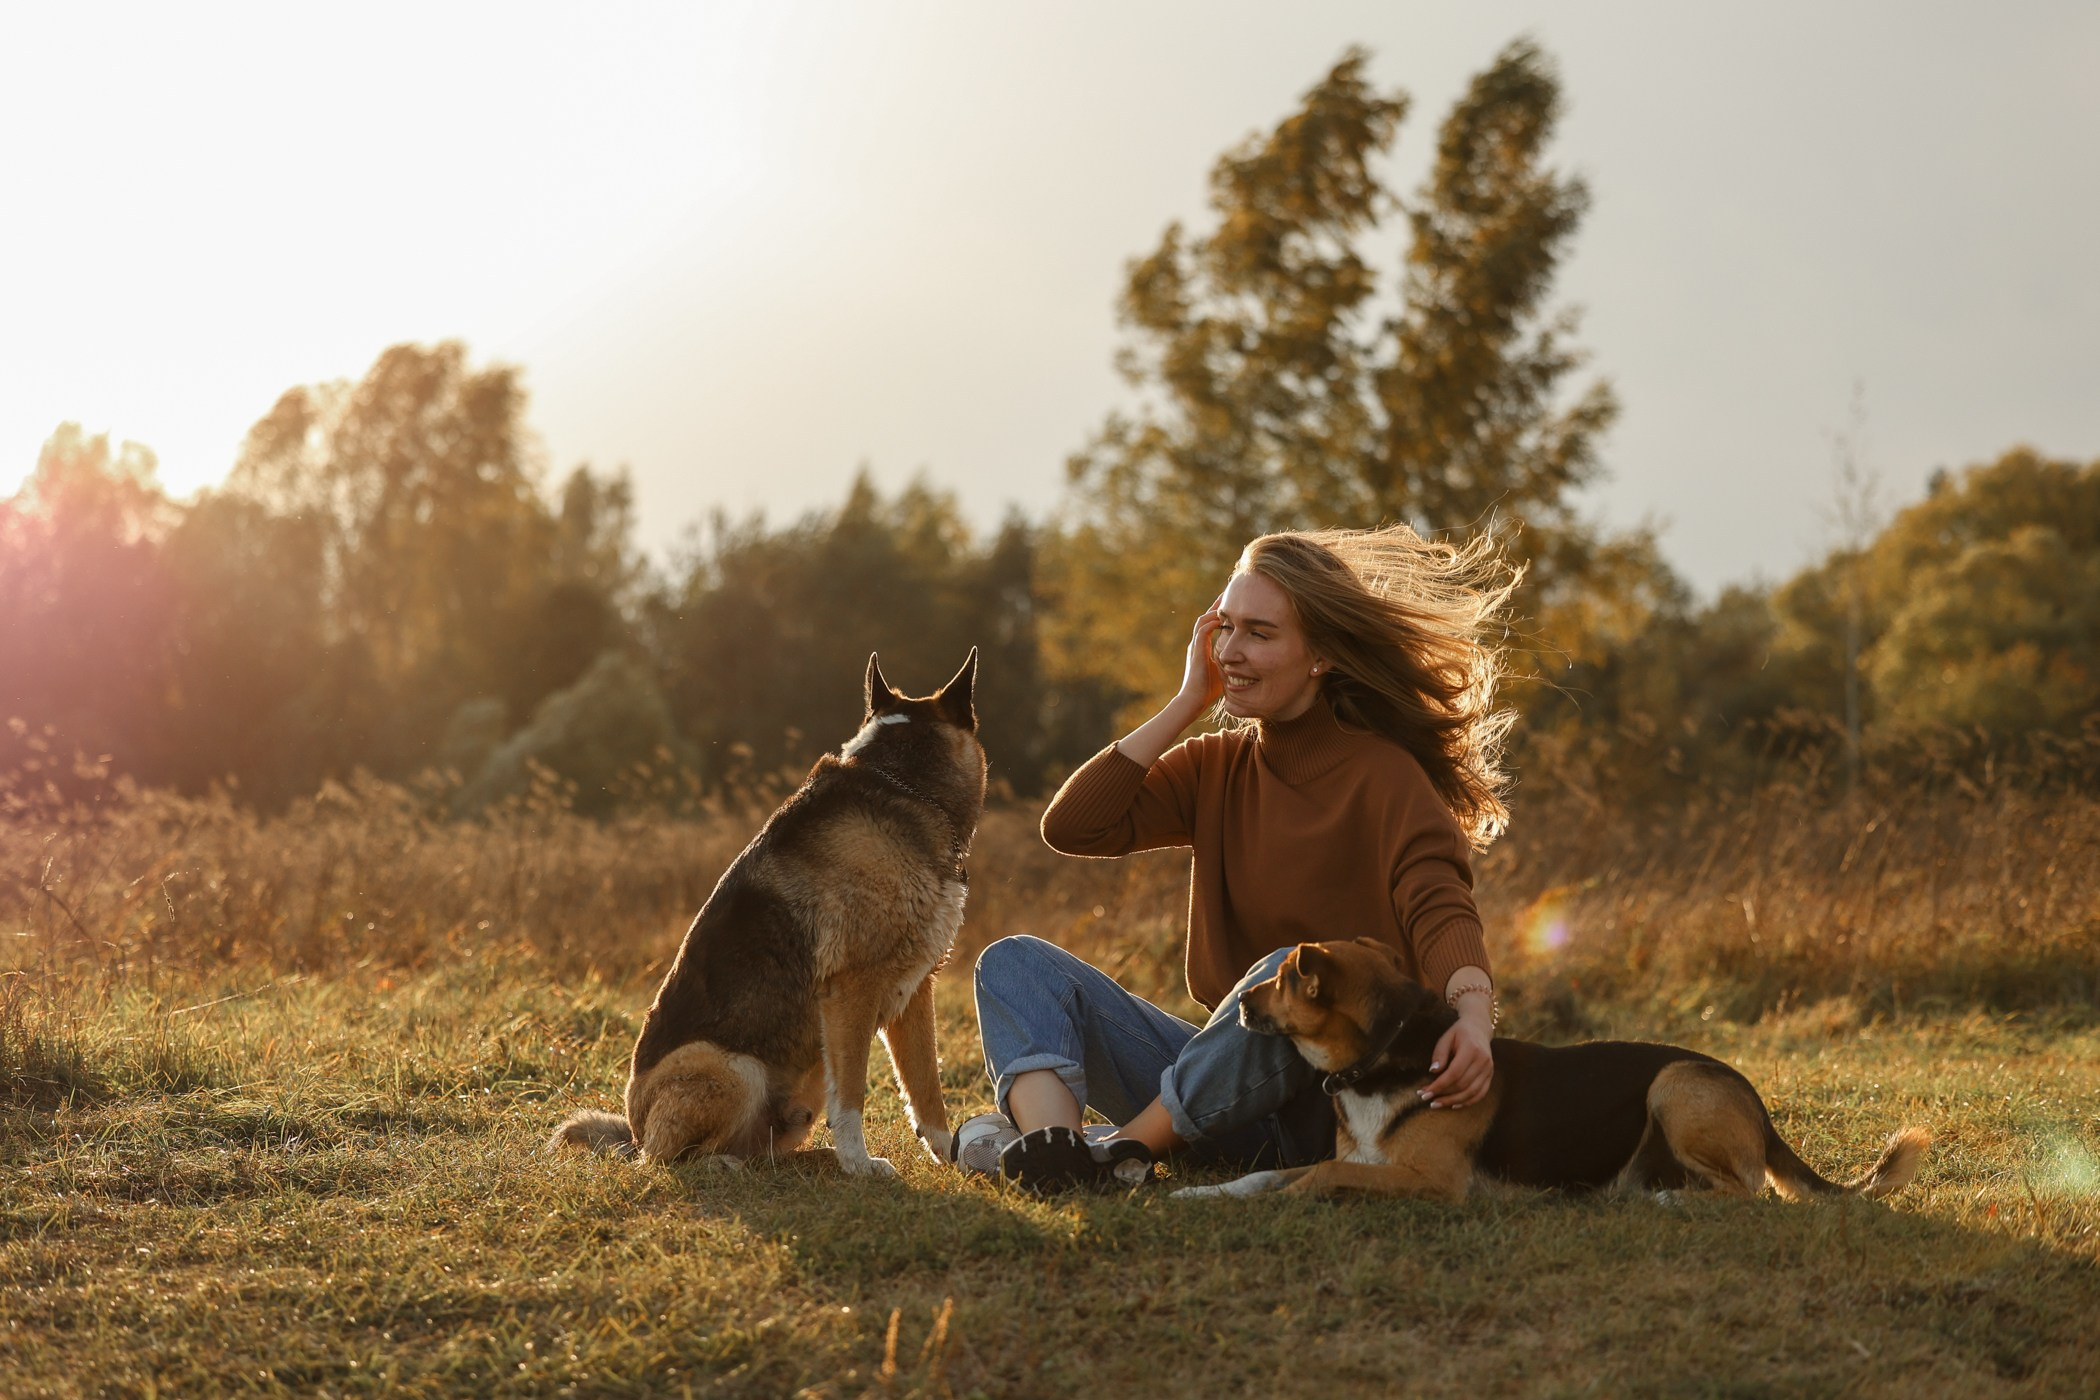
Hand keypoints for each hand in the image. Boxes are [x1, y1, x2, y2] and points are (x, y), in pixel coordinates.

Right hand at [1178, 595, 1225, 712]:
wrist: (1193, 701)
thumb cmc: (1207, 690)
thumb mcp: (1222, 670)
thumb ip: (1229, 661)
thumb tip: (1243, 660)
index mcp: (1201, 647)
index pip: (1210, 624)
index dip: (1219, 613)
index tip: (1231, 604)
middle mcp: (1196, 643)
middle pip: (1206, 617)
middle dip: (1217, 605)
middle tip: (1228, 593)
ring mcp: (1195, 646)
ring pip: (1203, 620)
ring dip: (1214, 610)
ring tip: (1226, 600)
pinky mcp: (1196, 651)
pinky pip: (1203, 630)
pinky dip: (1211, 622)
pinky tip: (1222, 618)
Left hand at [1420, 1015, 1492, 1108]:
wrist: (1479, 1028)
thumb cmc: (1459, 1033)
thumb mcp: (1446, 1037)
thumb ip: (1439, 1054)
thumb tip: (1433, 1071)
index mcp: (1471, 1049)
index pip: (1454, 1073)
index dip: (1439, 1085)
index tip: (1424, 1092)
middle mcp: (1483, 1061)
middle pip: (1462, 1085)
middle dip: (1443, 1094)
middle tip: (1426, 1098)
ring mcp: (1489, 1069)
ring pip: (1472, 1092)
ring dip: (1453, 1101)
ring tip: (1437, 1104)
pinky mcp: (1490, 1076)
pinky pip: (1480, 1094)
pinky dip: (1468, 1102)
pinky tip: (1454, 1105)